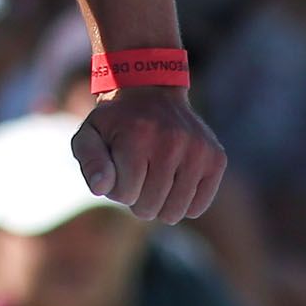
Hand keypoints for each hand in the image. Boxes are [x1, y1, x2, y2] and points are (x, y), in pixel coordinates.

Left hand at [69, 87, 226, 224]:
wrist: (151, 94)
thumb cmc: (114, 123)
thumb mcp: (89, 135)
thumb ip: (90, 161)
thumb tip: (100, 188)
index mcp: (137, 137)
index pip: (125, 195)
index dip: (116, 190)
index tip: (117, 170)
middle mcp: (172, 142)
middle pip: (150, 206)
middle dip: (135, 199)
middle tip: (135, 176)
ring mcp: (198, 150)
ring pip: (175, 211)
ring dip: (158, 204)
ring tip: (152, 180)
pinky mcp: (216, 159)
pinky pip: (198, 207)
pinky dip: (182, 204)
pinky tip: (172, 185)